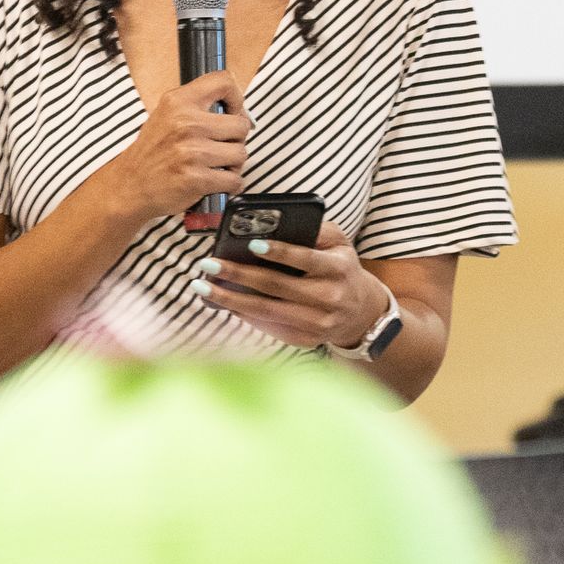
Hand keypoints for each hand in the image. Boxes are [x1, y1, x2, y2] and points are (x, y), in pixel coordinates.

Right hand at [94, 71, 250, 225]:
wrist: (129, 186)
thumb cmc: (150, 153)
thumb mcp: (166, 115)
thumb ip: (197, 107)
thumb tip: (237, 110)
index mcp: (178, 102)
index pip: (224, 82)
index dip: (236, 98)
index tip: (234, 112)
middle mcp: (186, 123)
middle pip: (241, 125)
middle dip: (236, 139)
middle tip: (223, 146)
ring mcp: (192, 151)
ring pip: (240, 153)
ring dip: (234, 164)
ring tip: (218, 166)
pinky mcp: (197, 178)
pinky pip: (235, 180)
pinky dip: (231, 184)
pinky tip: (218, 182)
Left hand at [194, 220, 391, 348]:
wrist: (360, 312)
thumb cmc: (340, 268)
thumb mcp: (338, 243)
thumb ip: (315, 229)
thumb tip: (273, 223)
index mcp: (338, 268)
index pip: (306, 259)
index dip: (279, 251)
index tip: (251, 243)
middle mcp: (329, 298)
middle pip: (277, 286)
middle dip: (238, 274)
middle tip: (208, 264)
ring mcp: (317, 323)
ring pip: (266, 311)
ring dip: (230, 299)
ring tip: (203, 287)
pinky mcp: (304, 339)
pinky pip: (268, 326)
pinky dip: (242, 314)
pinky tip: (222, 303)